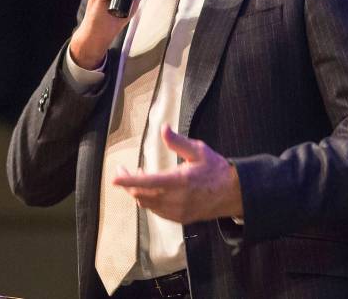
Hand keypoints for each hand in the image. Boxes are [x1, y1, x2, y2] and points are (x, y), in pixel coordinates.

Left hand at [113, 124, 243, 223]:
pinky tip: (152, 191)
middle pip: (141, 194)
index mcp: (179, 180)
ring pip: (147, 204)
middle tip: (124, 171)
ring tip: (139, 178)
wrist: (233, 194)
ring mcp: (177, 211)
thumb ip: (178, 141)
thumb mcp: (199, 150)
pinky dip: (149, 201)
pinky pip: (156, 211)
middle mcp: (175, 199)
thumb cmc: (216, 169)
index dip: (128, 180)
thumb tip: (163, 128)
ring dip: (138, 192)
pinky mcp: (179, 218)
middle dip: (129, 183)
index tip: (114, 177)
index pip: (146, 181)